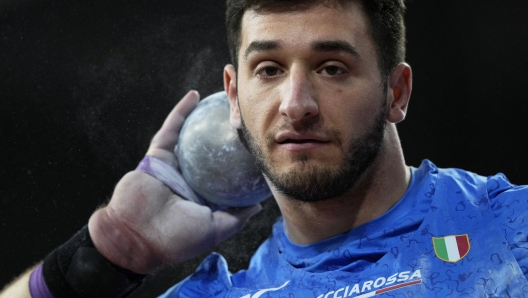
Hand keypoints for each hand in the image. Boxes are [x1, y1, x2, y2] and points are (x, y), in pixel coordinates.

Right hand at [88, 90, 261, 273]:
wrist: (136, 237)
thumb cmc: (177, 238)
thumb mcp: (215, 230)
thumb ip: (236, 217)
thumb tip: (258, 206)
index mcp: (204, 196)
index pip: (226, 173)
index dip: (241, 159)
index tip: (257, 144)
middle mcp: (190, 178)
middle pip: (212, 150)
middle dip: (226, 132)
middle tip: (243, 115)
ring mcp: (173, 165)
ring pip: (192, 135)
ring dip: (204, 115)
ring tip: (222, 98)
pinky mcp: (156, 155)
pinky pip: (171, 129)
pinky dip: (181, 111)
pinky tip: (195, 95)